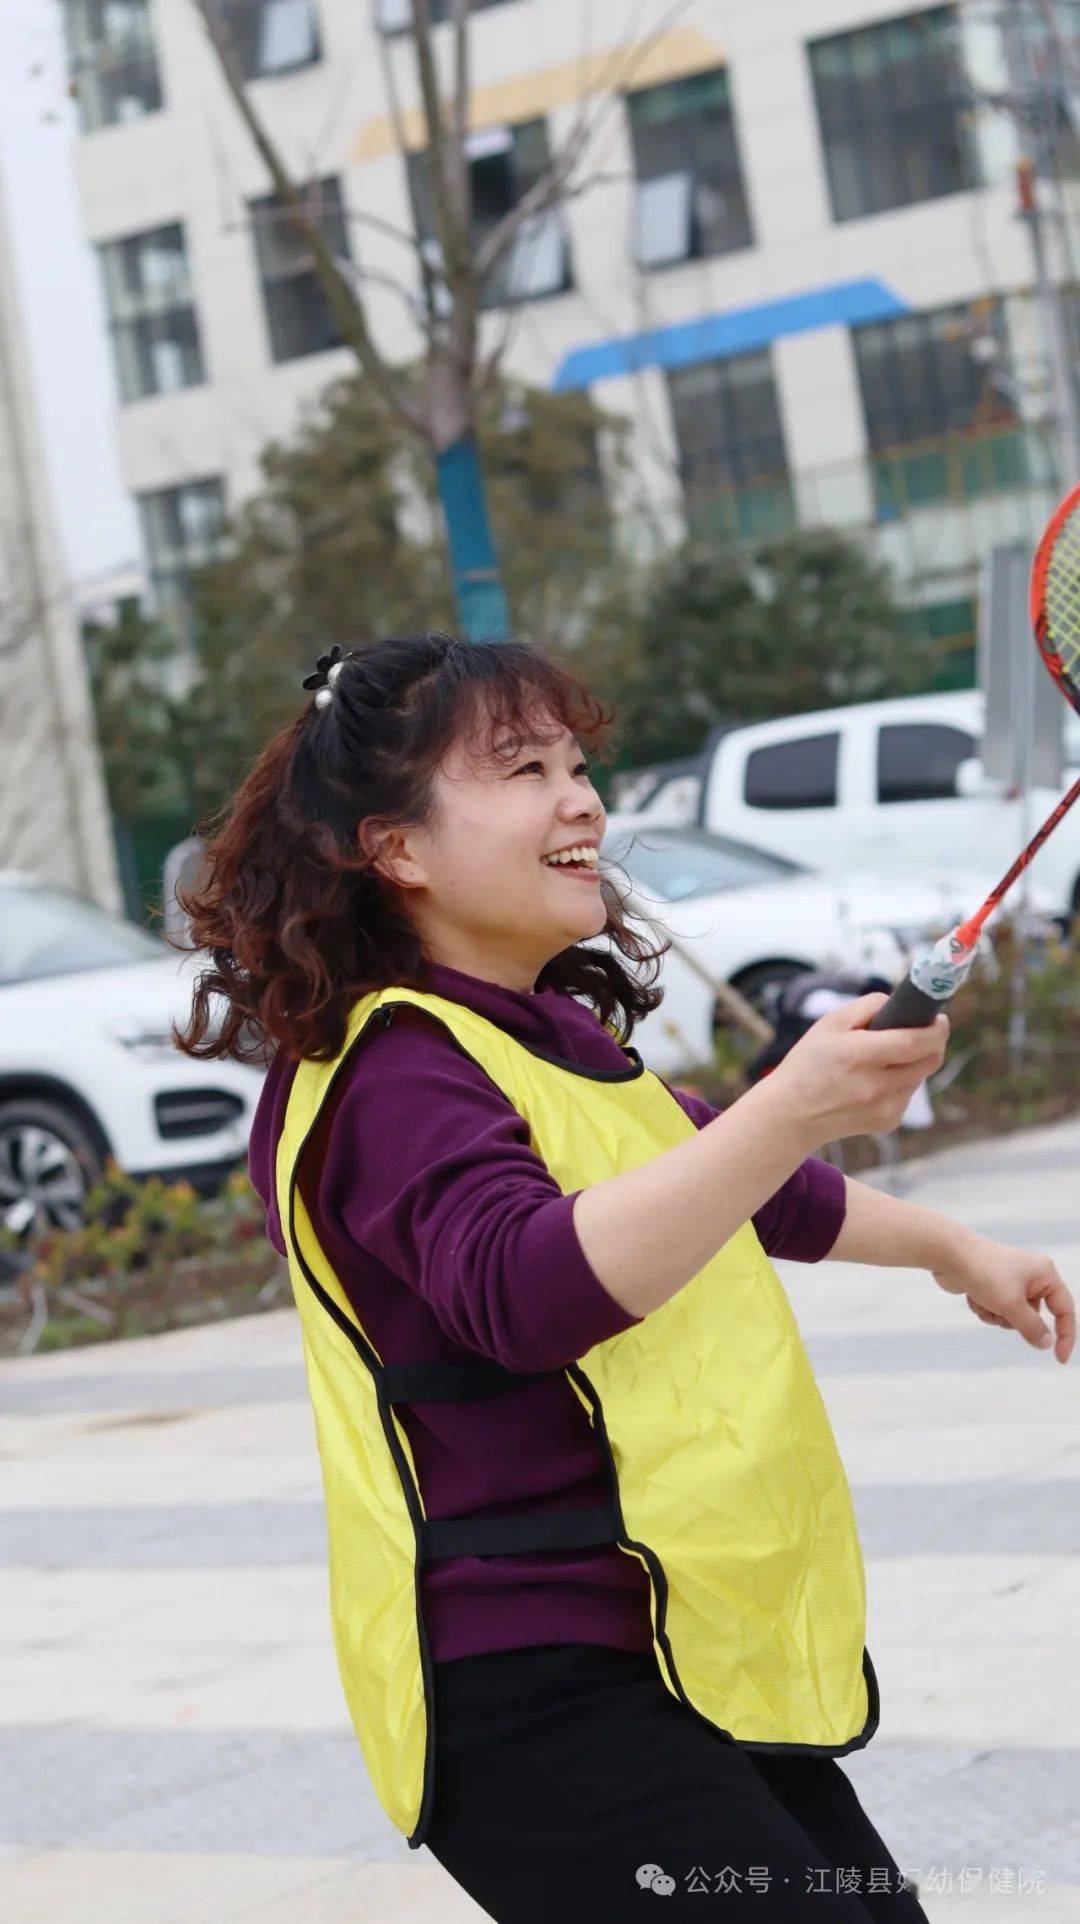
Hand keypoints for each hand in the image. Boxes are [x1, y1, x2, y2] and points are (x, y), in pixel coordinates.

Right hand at [769, 993, 949, 1147]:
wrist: (791, 1115)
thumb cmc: (808, 1063)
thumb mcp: (829, 1024)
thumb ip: (868, 1006)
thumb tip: (901, 1006)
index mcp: (859, 1055)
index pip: (916, 1041)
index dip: (936, 1028)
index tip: (938, 1018)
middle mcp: (876, 1085)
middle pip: (931, 1059)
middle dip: (933, 1042)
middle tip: (921, 1031)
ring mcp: (885, 1108)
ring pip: (921, 1076)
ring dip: (913, 1062)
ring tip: (886, 1058)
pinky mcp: (888, 1122)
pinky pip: (908, 1093)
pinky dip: (901, 1082)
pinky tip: (875, 1081)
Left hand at [932, 1229, 1074, 1362]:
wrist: (949, 1254)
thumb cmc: (985, 1274)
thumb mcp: (1012, 1305)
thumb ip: (1032, 1328)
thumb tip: (1046, 1343)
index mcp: (1045, 1274)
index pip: (1065, 1310)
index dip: (1065, 1335)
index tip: (1059, 1359)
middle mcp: (1031, 1276)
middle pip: (1033, 1316)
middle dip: (1013, 1319)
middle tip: (999, 1307)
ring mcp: (1010, 1281)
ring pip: (1011, 1317)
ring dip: (996, 1316)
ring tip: (983, 1299)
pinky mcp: (991, 1287)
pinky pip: (994, 1311)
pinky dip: (984, 1309)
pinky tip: (972, 1296)